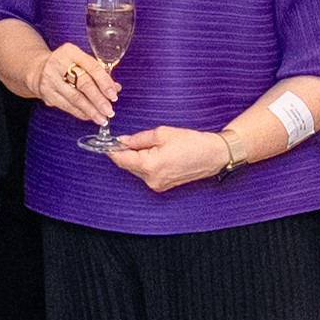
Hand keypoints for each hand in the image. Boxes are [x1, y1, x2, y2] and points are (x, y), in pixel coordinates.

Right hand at [31, 41, 116, 128]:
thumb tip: (115, 88)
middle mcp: (59, 64)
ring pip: (75, 98)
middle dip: (98, 99)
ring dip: (90, 110)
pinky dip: (80, 113)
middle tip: (109, 110)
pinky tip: (90, 116)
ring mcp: (51, 79)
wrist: (38, 69)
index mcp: (71, 52)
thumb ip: (98, 72)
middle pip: (83, 83)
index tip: (113, 95)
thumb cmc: (65, 64)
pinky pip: (66, 106)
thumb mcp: (80, 60)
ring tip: (102, 118)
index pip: (92, 67)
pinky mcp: (47, 93)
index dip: (105, 82)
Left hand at [111, 125, 234, 191]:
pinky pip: (146, 173)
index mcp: (149, 165)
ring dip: (137, 158)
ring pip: (137, 169)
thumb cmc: (192, 143)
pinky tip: (157, 154)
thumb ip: (138, 138)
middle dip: (127, 152)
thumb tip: (123, 141)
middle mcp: (151, 179)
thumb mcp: (162, 133)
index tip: (104, 143)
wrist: (214, 155)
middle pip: (128, 165)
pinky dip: (146, 164)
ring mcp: (157, 185)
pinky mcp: (163, 186)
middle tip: (130, 138)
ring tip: (153, 145)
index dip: (112, 150)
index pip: (121, 159)